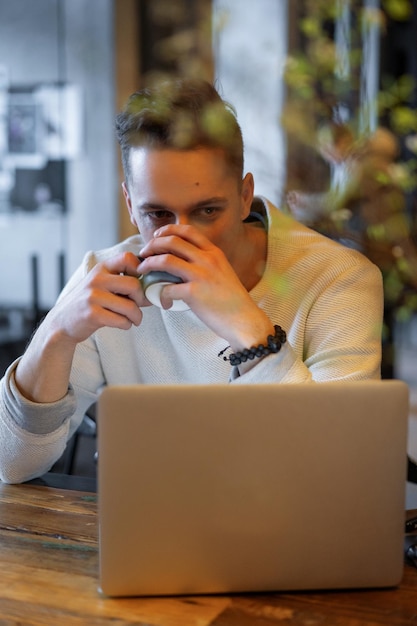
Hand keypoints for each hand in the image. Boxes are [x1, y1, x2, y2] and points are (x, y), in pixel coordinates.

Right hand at [14, 252, 145, 402]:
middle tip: (139, 306)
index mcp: (101, 268)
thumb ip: (123, 284)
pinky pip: (122, 320)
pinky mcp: (92, 314)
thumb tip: (153, 291)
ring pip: (130, 306)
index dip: (140, 270)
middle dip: (142, 299)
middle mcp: (97, 279)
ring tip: (134, 319)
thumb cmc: (89, 303)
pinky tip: (123, 324)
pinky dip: (127, 325)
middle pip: (134, 285)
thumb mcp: (101, 286)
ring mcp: (93, 297)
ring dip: (137, 316)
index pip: (128, 258)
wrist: (62, 322)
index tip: (140, 283)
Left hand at [138, 225, 273, 350]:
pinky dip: (160, 294)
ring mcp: (201, 275)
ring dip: (148, 264)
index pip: (187, 230)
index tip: (157, 237)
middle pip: (171, 241)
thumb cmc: (232, 300)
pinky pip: (167, 288)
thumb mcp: (223, 272)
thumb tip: (184, 261)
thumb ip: (206, 262)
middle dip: (152, 245)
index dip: (168, 230)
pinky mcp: (194, 293)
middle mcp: (207, 259)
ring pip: (165, 260)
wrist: (244, 320)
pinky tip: (163, 302)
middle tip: (143, 254)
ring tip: (142, 271)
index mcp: (214, 252)